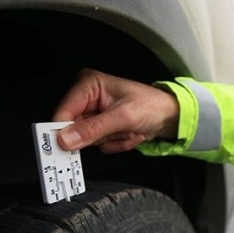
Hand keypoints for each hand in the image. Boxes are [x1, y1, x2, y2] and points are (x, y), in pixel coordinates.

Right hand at [53, 68, 178, 152]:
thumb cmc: (151, 106)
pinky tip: (129, 133)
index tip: (65, 148)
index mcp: (89, 85)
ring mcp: (93, 113)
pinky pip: (99, 144)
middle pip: (75, 129)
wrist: (169, 116)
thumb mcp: (123, 117)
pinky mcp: (100, 127)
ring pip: (88, 139)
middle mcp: (87, 97)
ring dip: (111, 140)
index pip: (64, 111)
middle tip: (119, 131)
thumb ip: (94, 129)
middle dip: (101, 136)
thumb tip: (66, 139)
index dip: (63, 131)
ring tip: (128, 130)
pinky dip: (115, 143)